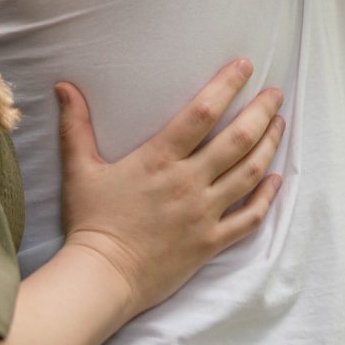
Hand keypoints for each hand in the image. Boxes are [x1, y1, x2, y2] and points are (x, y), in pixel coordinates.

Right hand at [57, 58, 285, 315]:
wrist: (101, 278)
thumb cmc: (90, 223)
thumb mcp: (79, 169)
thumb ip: (76, 125)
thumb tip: (64, 86)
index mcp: (159, 159)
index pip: (202, 112)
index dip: (227, 85)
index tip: (245, 66)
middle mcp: (188, 182)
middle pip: (237, 139)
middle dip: (261, 112)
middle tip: (275, 93)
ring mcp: (203, 213)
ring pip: (249, 173)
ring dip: (269, 146)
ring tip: (280, 124)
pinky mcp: (210, 242)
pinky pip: (249, 218)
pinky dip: (267, 197)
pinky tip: (276, 180)